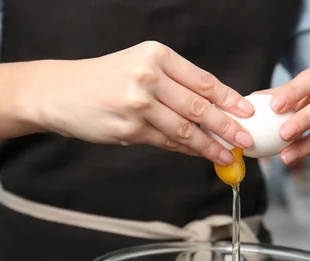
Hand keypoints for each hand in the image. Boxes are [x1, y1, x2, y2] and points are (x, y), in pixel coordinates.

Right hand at [29, 41, 254, 164]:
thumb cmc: (105, 80)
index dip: (229, 99)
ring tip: (228, 154)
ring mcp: (138, 104)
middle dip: (227, 125)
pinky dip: (186, 150)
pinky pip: (166, 143)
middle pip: (198, 107)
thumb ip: (174, 84)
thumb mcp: (139, 66)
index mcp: (157, 55)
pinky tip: (200, 154)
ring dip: (210, 145)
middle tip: (246, 138)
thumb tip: (214, 108)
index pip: (202, 80)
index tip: (248, 111)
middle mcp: (148, 77)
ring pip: (185, 130)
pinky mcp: (129, 129)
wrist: (61, 92)